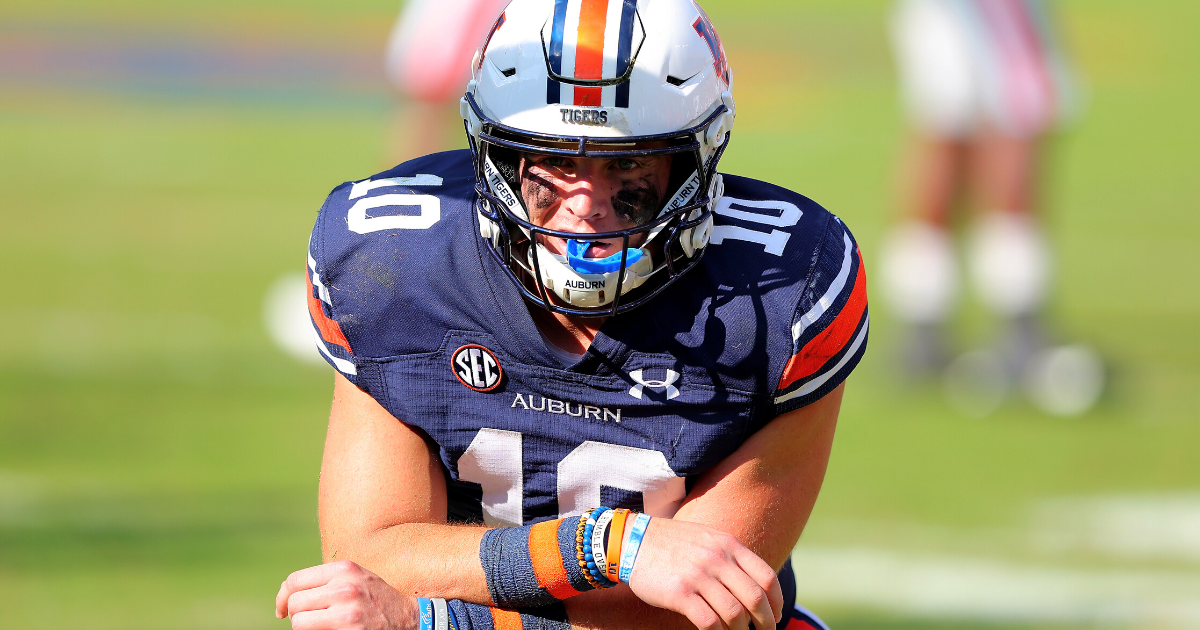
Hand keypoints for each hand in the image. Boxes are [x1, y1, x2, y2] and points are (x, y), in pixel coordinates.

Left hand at [276, 560, 418, 629]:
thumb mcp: (356, 578)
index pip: (295, 581)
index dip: (282, 597)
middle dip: (296, 615)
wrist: (411, 620)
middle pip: (294, 603)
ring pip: (299, 622)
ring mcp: (346, 613)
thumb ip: (327, 580)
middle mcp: (344, 588)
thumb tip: (287, 592)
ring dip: (304, 628)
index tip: (282, 609)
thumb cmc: (377, 600)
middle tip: (308, 621)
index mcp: (344, 570)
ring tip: (320, 627)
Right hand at [626, 519, 782, 629]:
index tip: (776, 615)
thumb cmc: (672, 543)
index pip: (766, 577)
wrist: (632, 540)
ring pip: (734, 614)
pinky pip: (709, 622)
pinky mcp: (680, 594)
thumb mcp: (707, 538)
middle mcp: (717, 559)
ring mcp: (698, 576)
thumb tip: (756, 584)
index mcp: (728, 545)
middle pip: (755, 598)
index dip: (777, 602)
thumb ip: (731, 555)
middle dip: (766, 622)